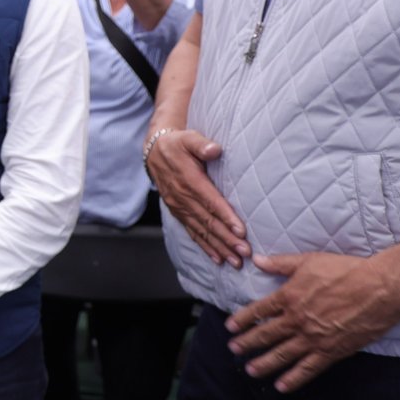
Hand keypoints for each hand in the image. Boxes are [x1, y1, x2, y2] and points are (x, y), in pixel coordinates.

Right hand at [148, 128, 246, 265]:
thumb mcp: (188, 138)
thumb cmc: (177, 144)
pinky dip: (205, 246)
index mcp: (188, 179)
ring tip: (235, 261)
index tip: (240, 231)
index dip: (225, 216)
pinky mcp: (178, 213)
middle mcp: (182, 197)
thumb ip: (201, 144)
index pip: (210, 201)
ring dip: (219, 247)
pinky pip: (192, 232)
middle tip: (244, 252)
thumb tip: (215, 150)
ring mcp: (179, 207)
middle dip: (226, 239)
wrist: (155, 152)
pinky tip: (218, 259)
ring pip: (201, 231)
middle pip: (208, 221)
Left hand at [225, 251, 399, 392]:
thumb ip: (281, 264)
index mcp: (289, 297)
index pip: (258, 310)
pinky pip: (308, 368)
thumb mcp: (309, 261)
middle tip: (233, 350)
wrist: (380, 289)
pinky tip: (281, 386)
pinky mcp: (332, 351)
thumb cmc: (346, 271)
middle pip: (266, 335)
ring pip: (282, 355)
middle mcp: (297, 320)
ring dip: (264, 364)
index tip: (230, 327)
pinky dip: (294, 379)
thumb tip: (257, 260)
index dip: (242, 319)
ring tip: (250, 370)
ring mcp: (313, 338)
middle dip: (247, 344)